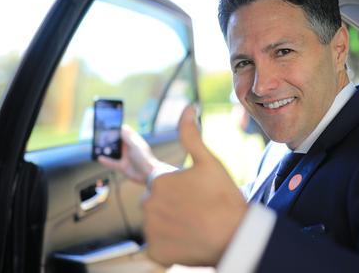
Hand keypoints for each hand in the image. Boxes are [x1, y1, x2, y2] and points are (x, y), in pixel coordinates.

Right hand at [98, 124, 161, 183]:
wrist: (148, 174)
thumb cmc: (144, 158)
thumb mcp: (135, 145)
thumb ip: (128, 137)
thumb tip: (122, 127)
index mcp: (133, 142)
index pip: (124, 133)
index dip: (117, 130)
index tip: (109, 126)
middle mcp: (128, 149)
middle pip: (117, 143)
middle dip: (109, 140)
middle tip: (100, 136)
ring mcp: (125, 158)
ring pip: (113, 152)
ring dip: (106, 150)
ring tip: (97, 147)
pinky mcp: (122, 166)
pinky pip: (112, 163)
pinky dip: (106, 161)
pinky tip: (99, 158)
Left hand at [143, 105, 247, 266]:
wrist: (235, 238)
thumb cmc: (224, 199)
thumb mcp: (209, 162)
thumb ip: (191, 135)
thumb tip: (187, 108)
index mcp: (159, 179)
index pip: (141, 159)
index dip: (132, 145)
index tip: (123, 134)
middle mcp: (149, 203)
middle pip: (154, 193)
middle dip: (169, 193)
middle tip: (194, 198)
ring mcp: (151, 228)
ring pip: (156, 216)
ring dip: (170, 214)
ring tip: (194, 216)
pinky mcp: (155, 249)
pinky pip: (157, 239)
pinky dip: (170, 235)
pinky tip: (188, 232)